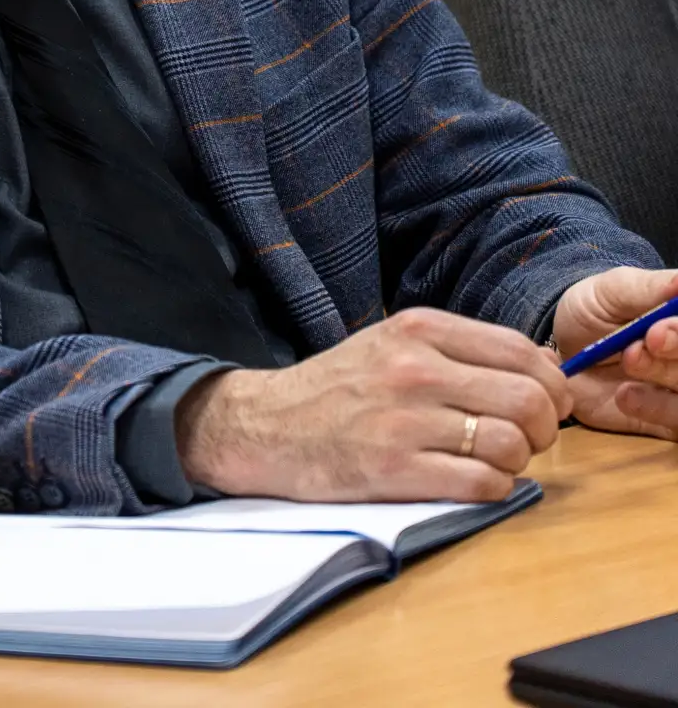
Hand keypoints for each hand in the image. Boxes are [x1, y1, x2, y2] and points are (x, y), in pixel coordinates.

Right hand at [175, 307, 572, 502]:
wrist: (267, 425)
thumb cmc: (340, 387)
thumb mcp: (395, 344)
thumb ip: (463, 350)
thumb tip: (549, 367)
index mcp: (418, 329)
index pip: (520, 351)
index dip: (551, 383)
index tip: (547, 403)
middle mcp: (414, 369)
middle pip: (527, 398)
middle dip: (543, 427)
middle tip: (527, 438)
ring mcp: (405, 421)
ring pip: (510, 445)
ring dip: (516, 461)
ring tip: (492, 460)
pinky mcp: (395, 471)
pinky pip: (482, 485)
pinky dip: (493, 489)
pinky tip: (471, 481)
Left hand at [554, 267, 677, 441]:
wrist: (563, 346)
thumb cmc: (595, 309)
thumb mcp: (615, 289)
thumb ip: (650, 288)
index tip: (657, 330)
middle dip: (675, 354)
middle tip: (636, 349)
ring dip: (663, 380)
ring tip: (627, 363)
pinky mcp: (668, 421)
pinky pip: (677, 424)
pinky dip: (654, 409)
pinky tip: (624, 395)